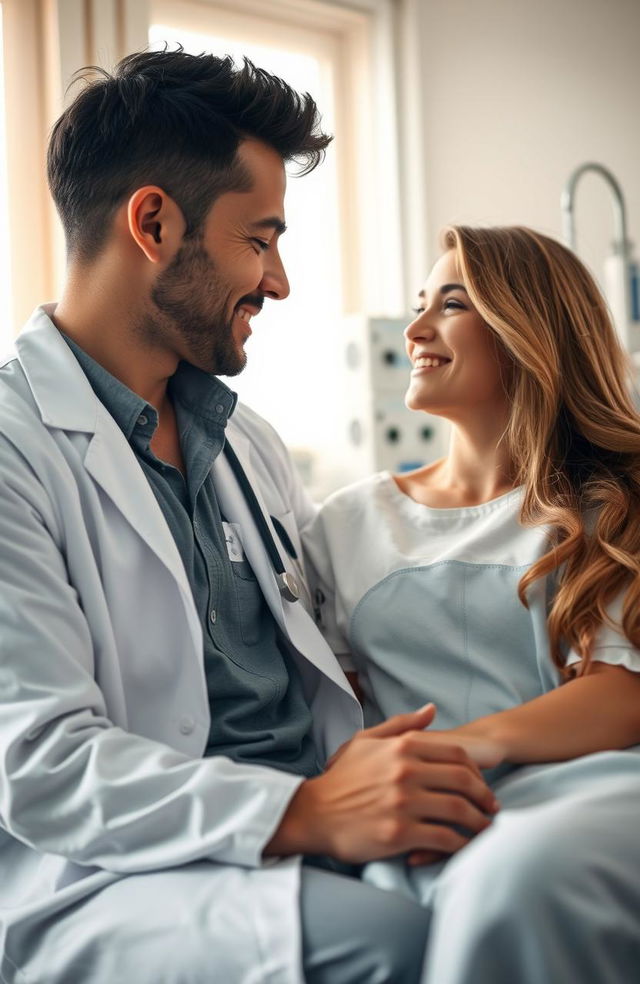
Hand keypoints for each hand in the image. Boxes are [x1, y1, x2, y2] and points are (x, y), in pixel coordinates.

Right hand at [265, 704, 498, 863]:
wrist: (313, 813)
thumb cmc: (342, 779)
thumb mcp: (366, 741)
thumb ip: (402, 725)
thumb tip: (431, 710)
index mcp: (402, 747)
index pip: (457, 755)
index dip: (478, 772)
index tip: (482, 786)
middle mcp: (405, 772)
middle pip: (464, 781)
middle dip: (485, 797)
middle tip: (491, 810)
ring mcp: (403, 803)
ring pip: (459, 811)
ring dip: (479, 823)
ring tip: (484, 830)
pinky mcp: (399, 833)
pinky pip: (444, 839)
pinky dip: (460, 844)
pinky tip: (463, 847)